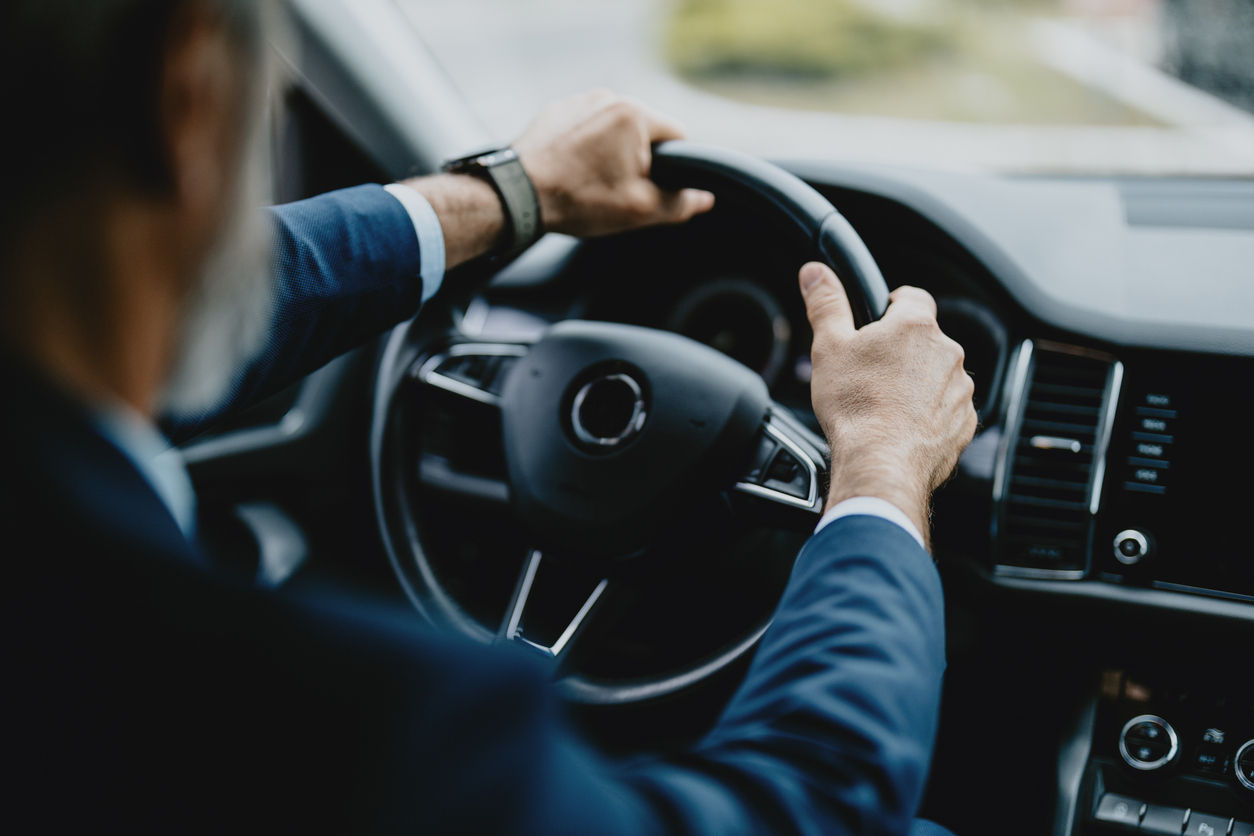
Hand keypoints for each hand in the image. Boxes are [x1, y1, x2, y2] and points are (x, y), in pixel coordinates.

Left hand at [513, 90, 714, 236]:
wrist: (519, 195)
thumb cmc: (579, 199)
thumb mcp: (639, 210)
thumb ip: (679, 203)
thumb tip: (703, 199)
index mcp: (634, 114)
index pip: (677, 136)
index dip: (674, 166)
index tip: (655, 187)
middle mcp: (607, 97)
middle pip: (643, 132)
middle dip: (638, 160)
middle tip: (619, 191)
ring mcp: (578, 101)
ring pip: (613, 130)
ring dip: (611, 153)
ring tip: (591, 182)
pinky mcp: (556, 111)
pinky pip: (585, 128)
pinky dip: (585, 147)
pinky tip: (573, 172)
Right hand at [799, 262, 976, 543]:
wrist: (882, 463)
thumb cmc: (856, 406)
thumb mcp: (828, 347)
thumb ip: (825, 304)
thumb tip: (815, 272)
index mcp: (915, 325)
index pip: (912, 296)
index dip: (894, 303)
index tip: (881, 315)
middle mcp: (947, 352)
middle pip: (925, 339)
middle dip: (902, 350)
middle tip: (871, 371)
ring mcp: (960, 389)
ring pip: (938, 375)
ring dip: (918, 382)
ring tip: (885, 404)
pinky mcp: (965, 422)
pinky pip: (948, 409)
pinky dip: (930, 414)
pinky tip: (902, 426)